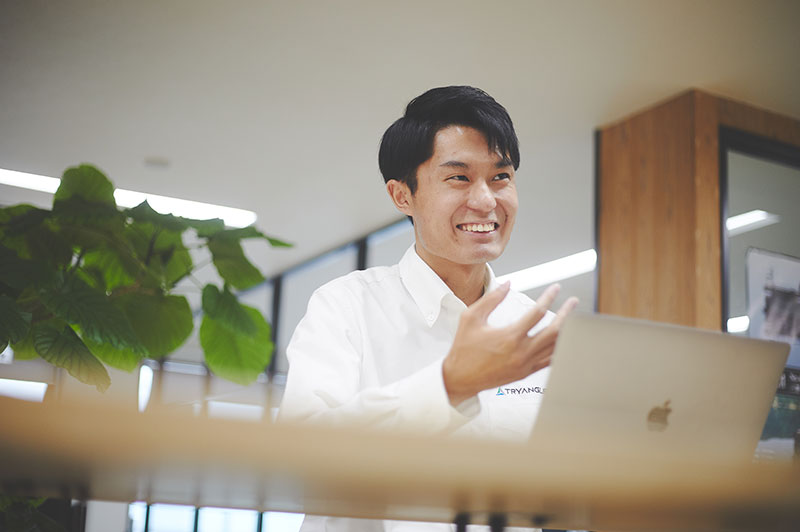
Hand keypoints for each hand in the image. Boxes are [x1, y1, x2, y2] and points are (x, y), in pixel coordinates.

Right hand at [442, 282, 577, 404]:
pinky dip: (559, 350)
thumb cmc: (463, 348)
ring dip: (567, 331)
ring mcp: (525, 365)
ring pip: (555, 347)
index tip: (555, 288)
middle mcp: (521, 352)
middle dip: (567, 314)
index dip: (549, 297)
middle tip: (573, 302)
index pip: (537, 312)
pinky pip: (549, 361)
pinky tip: (564, 341)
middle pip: (554, 331)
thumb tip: (508, 285)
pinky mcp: (525, 373)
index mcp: (509, 337)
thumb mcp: (471, 318)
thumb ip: (491, 299)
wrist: (460, 378)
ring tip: (573, 319)